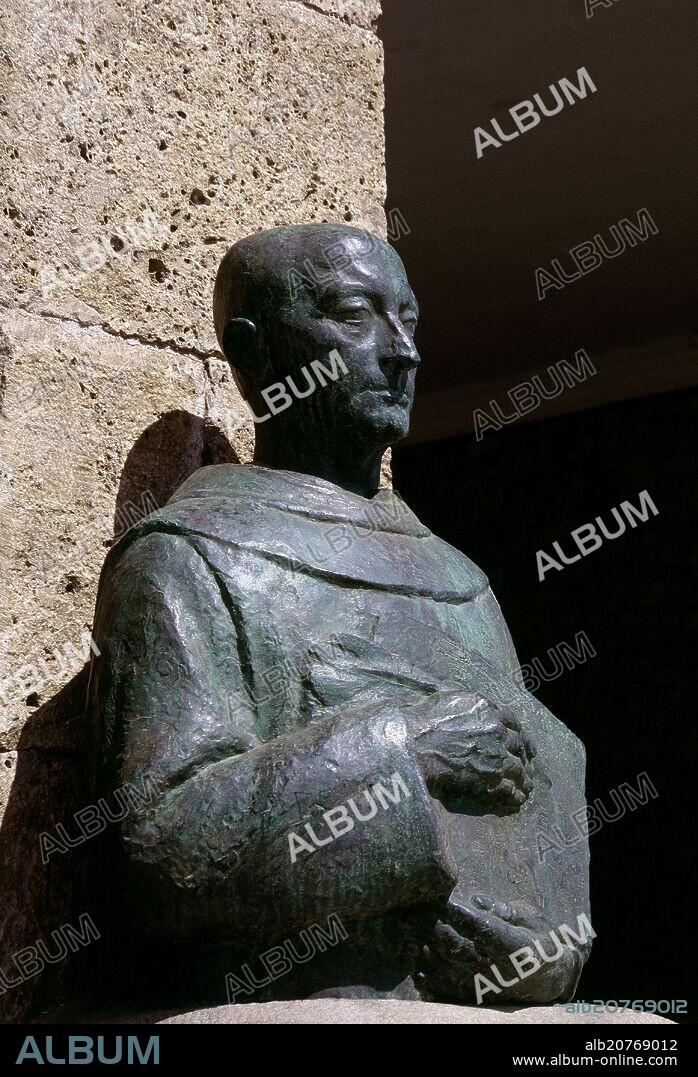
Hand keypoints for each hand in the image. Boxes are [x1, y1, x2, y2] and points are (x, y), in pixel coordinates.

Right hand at [407, 690, 535, 810]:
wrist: (418, 747)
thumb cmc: (427, 721)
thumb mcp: (452, 699)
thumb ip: (472, 702)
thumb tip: (480, 705)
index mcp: (490, 712)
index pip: (513, 722)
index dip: (522, 734)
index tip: (526, 743)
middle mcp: (498, 733)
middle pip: (519, 746)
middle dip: (525, 757)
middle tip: (528, 765)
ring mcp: (497, 757)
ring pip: (518, 769)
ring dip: (524, 779)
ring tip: (527, 786)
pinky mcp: (491, 779)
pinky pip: (510, 789)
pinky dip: (515, 795)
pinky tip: (517, 800)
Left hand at [416, 895, 584, 1004]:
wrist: (555, 977)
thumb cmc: (542, 939)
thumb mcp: (531, 917)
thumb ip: (503, 909)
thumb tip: (475, 900)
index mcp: (520, 948)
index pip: (487, 930)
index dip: (464, 916)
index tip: (447, 901)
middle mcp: (506, 971)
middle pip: (466, 954)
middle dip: (443, 934)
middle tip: (429, 916)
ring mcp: (494, 989)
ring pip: (456, 978)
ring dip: (434, 962)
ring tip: (419, 945)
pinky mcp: (486, 1001)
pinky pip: (456, 997)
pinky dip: (436, 988)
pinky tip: (420, 974)